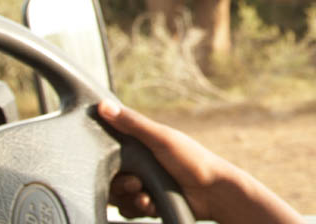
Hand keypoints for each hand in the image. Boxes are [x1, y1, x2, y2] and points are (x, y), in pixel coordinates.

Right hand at [97, 100, 303, 223]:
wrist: (213, 192)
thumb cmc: (191, 159)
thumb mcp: (160, 138)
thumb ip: (132, 124)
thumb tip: (102, 105)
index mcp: (142, 145)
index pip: (112, 151)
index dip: (108, 160)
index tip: (113, 163)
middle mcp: (141, 165)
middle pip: (112, 178)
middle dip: (121, 184)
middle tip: (136, 184)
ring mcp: (146, 185)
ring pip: (120, 196)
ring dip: (130, 199)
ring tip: (145, 196)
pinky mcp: (150, 204)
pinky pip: (130, 210)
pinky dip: (139, 208)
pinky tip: (151, 204)